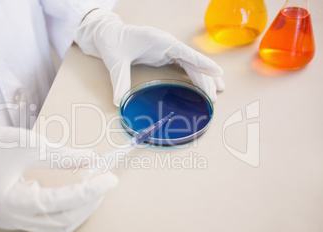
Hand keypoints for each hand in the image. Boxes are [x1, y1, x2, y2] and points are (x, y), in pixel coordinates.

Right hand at [0, 119, 117, 231]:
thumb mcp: (29, 144)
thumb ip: (62, 155)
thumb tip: (92, 160)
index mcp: (10, 203)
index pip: (59, 203)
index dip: (88, 191)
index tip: (109, 179)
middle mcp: (11, 219)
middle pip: (62, 222)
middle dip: (88, 203)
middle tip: (106, 182)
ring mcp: (14, 221)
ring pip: (58, 225)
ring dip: (81, 208)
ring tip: (95, 187)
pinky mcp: (18, 216)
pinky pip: (50, 220)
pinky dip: (69, 208)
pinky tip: (79, 192)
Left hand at [74, 9, 224, 105]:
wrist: (108, 34)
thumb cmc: (113, 43)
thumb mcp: (115, 62)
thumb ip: (119, 81)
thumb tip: (118, 101)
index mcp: (159, 40)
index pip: (186, 52)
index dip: (203, 63)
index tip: (217, 72)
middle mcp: (167, 44)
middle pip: (192, 61)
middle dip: (205, 79)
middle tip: (214, 98)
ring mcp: (167, 49)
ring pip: (191, 64)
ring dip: (204, 78)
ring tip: (216, 93)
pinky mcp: (165, 54)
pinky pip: (184, 65)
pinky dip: (195, 75)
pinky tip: (202, 86)